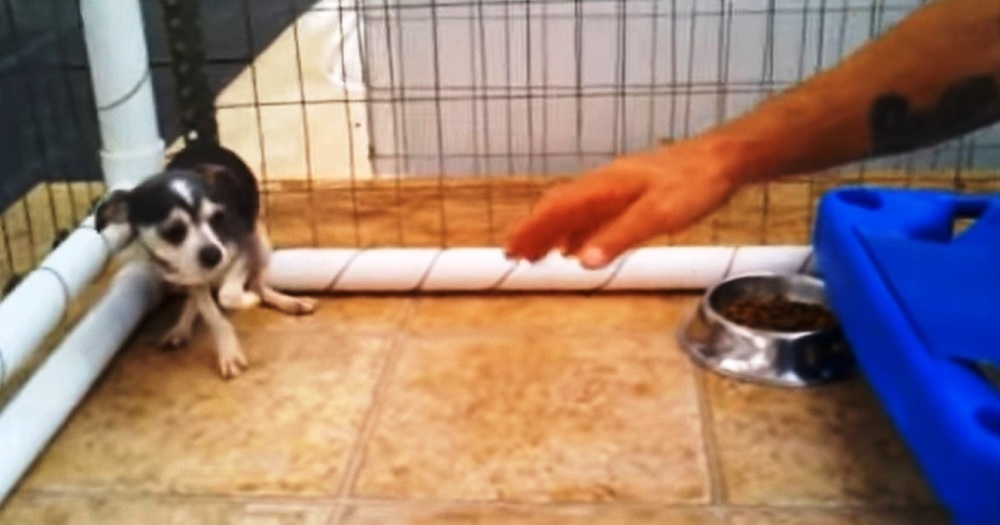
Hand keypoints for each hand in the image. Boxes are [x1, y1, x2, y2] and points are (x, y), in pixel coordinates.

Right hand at [504, 137, 743, 268]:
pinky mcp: (633, 194)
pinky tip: (578, 247)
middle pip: (560, 208)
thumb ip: (618, 237)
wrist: (723, 161)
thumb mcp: (657, 215)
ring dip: (554, 233)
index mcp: (606, 187)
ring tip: (538, 256)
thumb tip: (582, 261)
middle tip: (516, 256)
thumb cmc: (693, 185)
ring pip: (576, 211)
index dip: (533, 229)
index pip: (559, 209)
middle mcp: (606, 185)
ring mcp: (619, 188)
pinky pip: (595, 214)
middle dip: (536, 231)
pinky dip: (579, 231)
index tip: (512, 249)